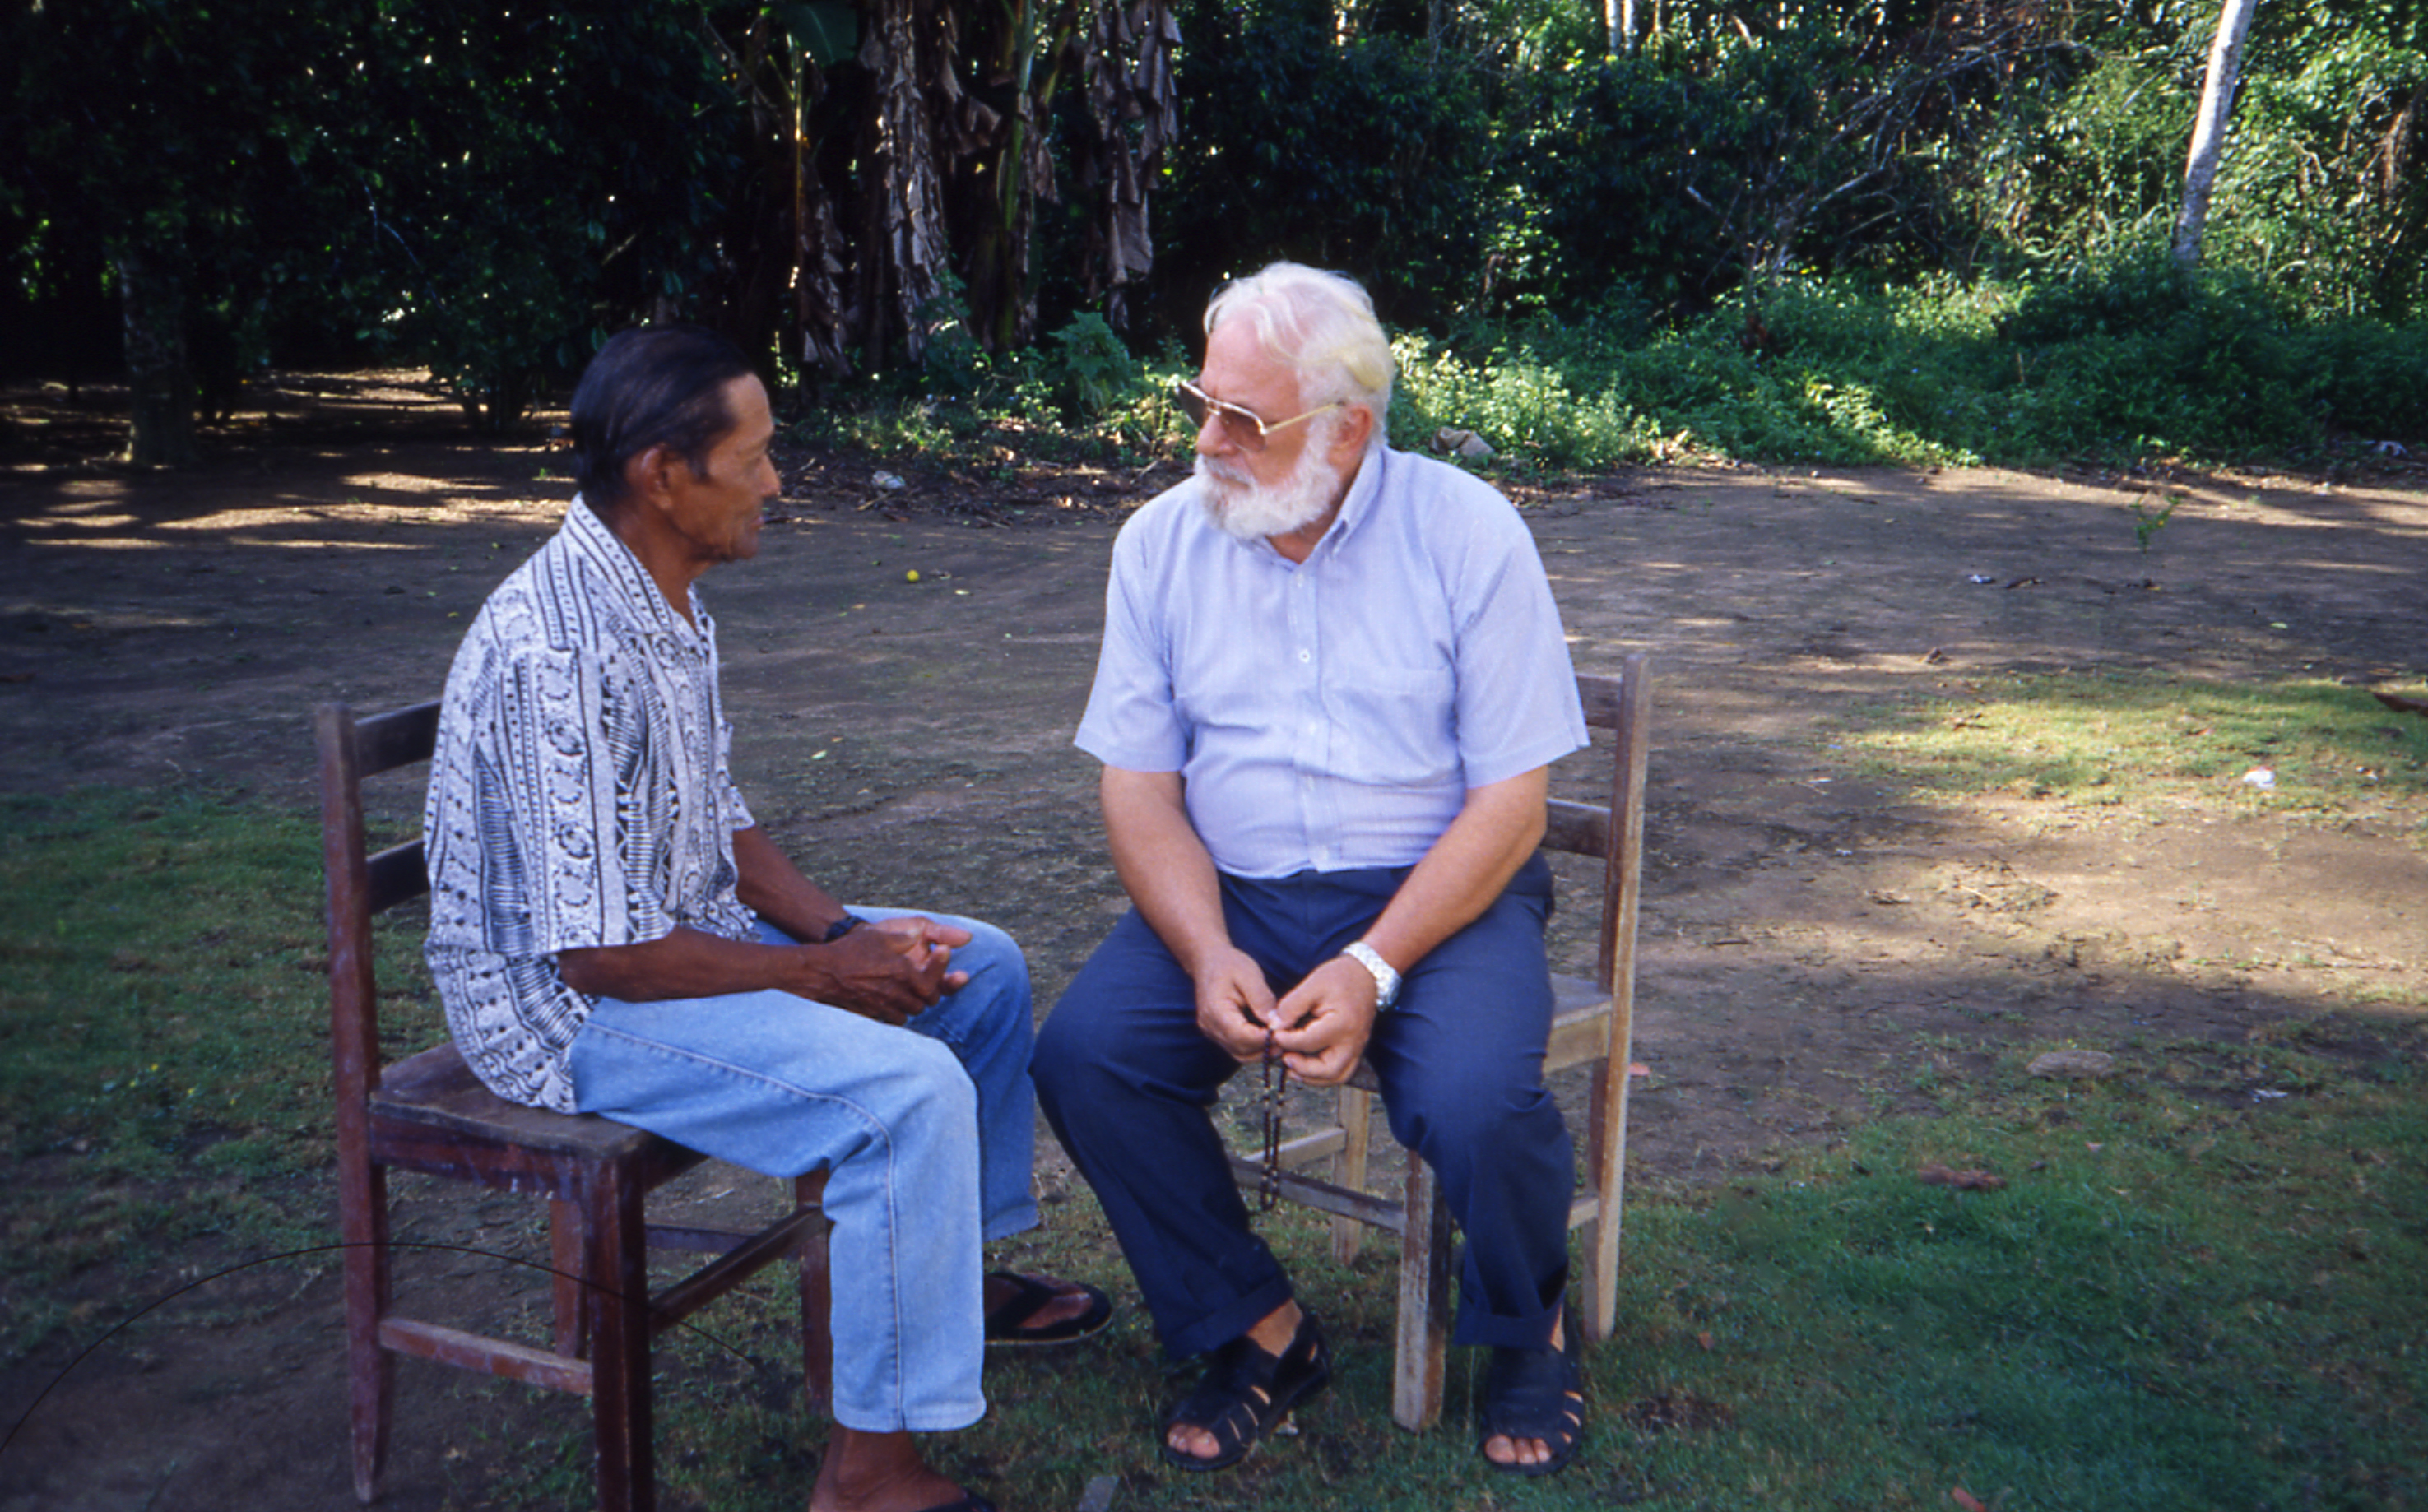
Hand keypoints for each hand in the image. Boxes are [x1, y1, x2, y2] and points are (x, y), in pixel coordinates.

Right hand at [803, 915, 971, 1024]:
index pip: (933, 982)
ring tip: (910, 992)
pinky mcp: (871, 1015)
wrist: (821, 972)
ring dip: (914, 1003)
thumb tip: (918, 934)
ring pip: (910, 1013)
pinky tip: (893, 1002)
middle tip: (927, 980)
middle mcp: (895, 993)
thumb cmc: (848, 952)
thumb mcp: (878, 937)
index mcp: (901, 973)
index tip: (941, 957)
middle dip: (929, 991)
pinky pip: (892, 1019)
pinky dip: (897, 1012)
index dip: (940, 971)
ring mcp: (882, 1007)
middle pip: (926, 1001)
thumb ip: (903, 937)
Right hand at [1191, 945, 1282, 1062]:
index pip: (1241, 1036)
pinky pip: (1236, 1048)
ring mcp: (1211, 1031)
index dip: (1264, 1040)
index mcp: (1216, 1010)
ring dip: (1260, 1052)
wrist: (1208, 960)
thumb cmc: (1229, 964)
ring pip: (1239, 1053)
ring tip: (1280, 1041)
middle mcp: (1210, 1026)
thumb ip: (1262, 1000)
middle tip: (1288, 1041)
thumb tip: (1276, 1023)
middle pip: (1240, 1049)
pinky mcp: (1217, 1033)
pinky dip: (1253, 1047)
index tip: (1285, 1035)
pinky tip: (1268, 1038)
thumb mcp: (1249, 975)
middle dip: (1265, 1049)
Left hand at [1268, 956, 1380, 1085]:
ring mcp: (1357, 1048)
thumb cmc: (1340, 977)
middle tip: (1284, 1057)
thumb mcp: (1312, 985)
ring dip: (1312, 1077)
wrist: (1366, 975)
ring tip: (1292, 1066)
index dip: (1286, 1040)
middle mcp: (1353, 1041)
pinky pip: (1341, 1071)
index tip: (1273, 1033)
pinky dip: (1323, 1075)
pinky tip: (1305, 1067)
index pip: (1308, 1042)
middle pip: (1328, 1071)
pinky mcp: (1355, 1049)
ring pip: (1337, 1076)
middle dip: (1302, 1068)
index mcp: (1342, 1024)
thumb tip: (1274, 1026)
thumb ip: (1291, 1007)